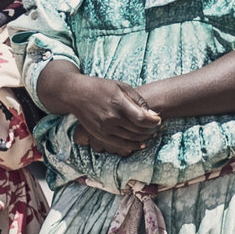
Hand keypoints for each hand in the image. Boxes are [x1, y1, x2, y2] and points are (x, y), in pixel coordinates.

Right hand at [45, 65, 160, 155]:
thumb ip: (138, 100)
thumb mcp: (121, 86)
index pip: (142, 119)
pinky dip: (132, 146)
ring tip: (151, 134)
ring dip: (144, 138)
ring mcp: (104, 128)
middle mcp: (111, 117)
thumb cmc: (101, 87)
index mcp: (118, 103)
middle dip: (151, 130)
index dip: (154, 122)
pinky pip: (120, 145)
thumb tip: (152, 114)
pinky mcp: (99, 134)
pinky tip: (140, 144)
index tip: (158, 120)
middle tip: (157, 127)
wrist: (76, 94)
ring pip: (131, 139)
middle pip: (138, 130)